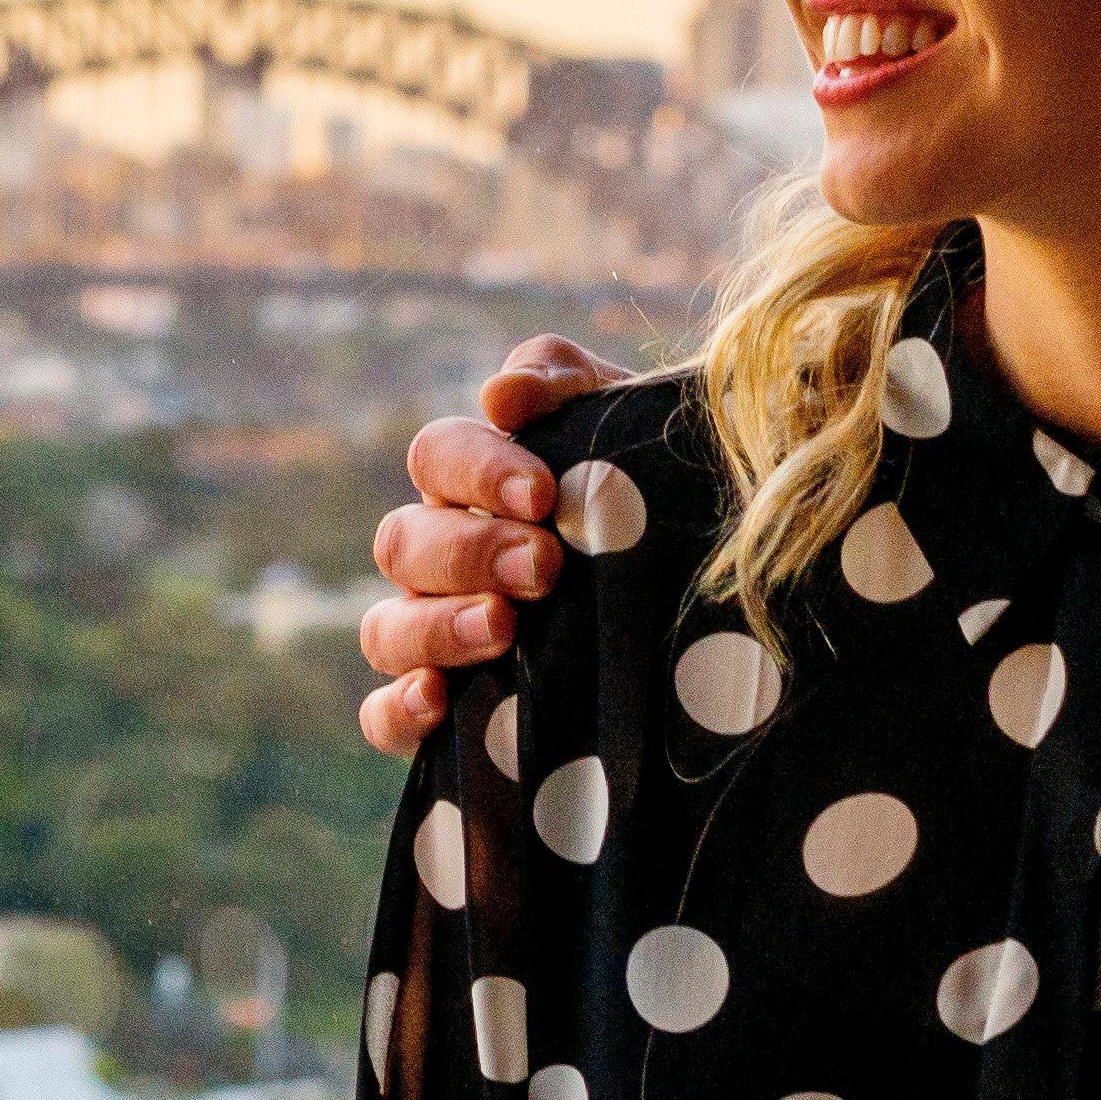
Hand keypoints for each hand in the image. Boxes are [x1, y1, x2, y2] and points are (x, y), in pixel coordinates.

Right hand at [350, 336, 623, 755]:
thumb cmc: (655, 495)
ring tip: (504, 628)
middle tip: (544, 567)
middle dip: (470, 552)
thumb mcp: (626, 424)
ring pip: (384, 629)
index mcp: (474, 485)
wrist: (718, 598)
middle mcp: (443, 560)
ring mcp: (435, 637)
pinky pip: (382, 716)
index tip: (542, 493)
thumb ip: (564, 383)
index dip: (476, 471)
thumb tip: (501, 394)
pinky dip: (398, 709)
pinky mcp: (447, 715)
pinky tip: (439, 701)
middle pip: (403, 544)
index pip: (435, 457)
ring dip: (435, 626)